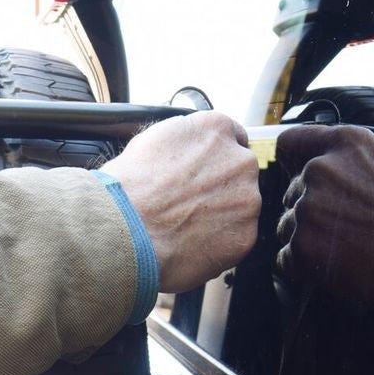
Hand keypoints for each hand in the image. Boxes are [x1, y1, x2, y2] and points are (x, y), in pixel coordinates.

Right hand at [104, 110, 260, 290]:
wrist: (126, 229)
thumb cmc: (129, 188)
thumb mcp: (153, 141)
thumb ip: (185, 142)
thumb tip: (189, 153)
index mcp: (218, 129)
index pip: (233, 139)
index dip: (215, 160)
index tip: (204, 174)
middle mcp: (241, 160)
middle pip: (240, 174)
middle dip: (221, 188)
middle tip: (190, 205)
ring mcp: (248, 199)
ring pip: (241, 208)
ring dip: (222, 216)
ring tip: (186, 228)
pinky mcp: (245, 235)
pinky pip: (236, 239)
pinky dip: (219, 244)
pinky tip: (192, 245)